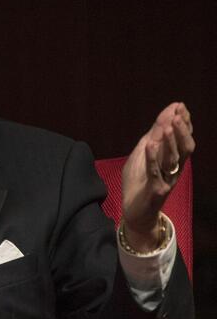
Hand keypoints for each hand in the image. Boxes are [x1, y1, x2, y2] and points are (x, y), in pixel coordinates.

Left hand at [121, 102, 194, 251]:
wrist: (134, 212)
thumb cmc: (139, 183)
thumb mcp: (142, 157)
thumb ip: (151, 140)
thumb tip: (161, 119)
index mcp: (173, 160)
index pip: (182, 139)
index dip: (183, 122)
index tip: (179, 105)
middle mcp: (174, 169)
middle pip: (184, 147)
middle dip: (181, 129)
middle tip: (177, 113)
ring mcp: (167, 179)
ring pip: (174, 158)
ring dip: (170, 141)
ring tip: (167, 125)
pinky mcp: (156, 189)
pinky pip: (155, 172)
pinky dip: (152, 158)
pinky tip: (151, 145)